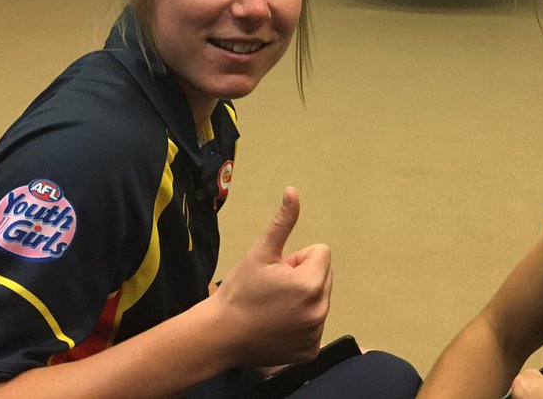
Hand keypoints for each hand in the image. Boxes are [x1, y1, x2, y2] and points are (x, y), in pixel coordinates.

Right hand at [211, 187, 332, 368]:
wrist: (220, 335)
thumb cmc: (239, 292)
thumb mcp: (260, 252)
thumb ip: (282, 222)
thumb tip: (293, 191)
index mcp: (311, 284)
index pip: (320, 253)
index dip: (296, 259)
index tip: (276, 273)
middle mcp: (320, 310)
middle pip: (323, 276)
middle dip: (302, 277)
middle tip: (274, 289)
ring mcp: (316, 333)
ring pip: (319, 299)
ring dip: (303, 298)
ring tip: (274, 306)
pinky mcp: (311, 351)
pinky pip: (314, 324)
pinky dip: (300, 322)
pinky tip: (278, 325)